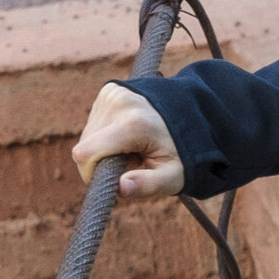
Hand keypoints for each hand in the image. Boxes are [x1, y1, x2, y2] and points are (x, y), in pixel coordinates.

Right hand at [73, 82, 185, 200]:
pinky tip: (127, 135)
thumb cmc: (181, 153)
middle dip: (101, 162)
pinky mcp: (110, 90)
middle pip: (84, 146)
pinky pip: (93, 121)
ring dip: (103, 148)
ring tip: (132, 147)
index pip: (86, 154)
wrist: (193, 117)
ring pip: (87, 135)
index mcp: (134, 124)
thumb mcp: (172, 176)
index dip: (90, 173)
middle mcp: (119, 103)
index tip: (112, 181)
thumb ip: (147, 185)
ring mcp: (113, 93)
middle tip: (131, 162)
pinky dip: (106, 134)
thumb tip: (120, 188)